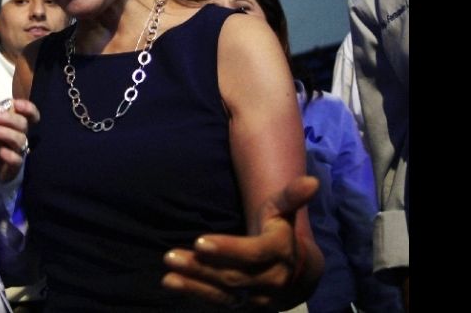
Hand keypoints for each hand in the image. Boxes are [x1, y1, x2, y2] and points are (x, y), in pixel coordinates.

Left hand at [0, 96, 39, 181]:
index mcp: (12, 124)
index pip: (27, 113)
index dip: (26, 107)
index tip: (16, 104)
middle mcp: (17, 136)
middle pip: (24, 124)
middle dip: (10, 118)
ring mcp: (16, 151)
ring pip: (21, 140)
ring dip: (7, 133)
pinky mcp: (13, 167)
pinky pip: (17, 160)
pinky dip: (9, 155)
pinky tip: (1, 152)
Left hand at [161, 176, 320, 309]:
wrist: (296, 274)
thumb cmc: (280, 233)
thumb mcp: (284, 212)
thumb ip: (291, 196)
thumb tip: (311, 181)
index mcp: (280, 252)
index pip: (253, 253)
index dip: (228, 249)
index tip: (199, 241)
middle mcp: (272, 280)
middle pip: (234, 275)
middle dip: (202, 267)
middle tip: (171, 255)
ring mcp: (257, 297)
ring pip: (224, 292)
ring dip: (194, 283)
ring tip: (168, 271)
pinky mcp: (244, 307)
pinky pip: (218, 303)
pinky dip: (194, 294)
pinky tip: (170, 282)